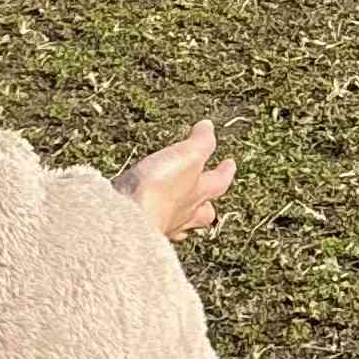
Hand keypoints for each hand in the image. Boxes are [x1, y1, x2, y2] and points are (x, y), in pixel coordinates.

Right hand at [115, 120, 236, 242]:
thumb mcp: (187, 156)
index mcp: (198, 193)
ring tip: (179, 213)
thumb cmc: (160, 189)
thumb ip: (200, 143)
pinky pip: (154, 228)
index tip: (230, 163)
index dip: (226, 171)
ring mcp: (163, 226)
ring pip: (180, 225)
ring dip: (182, 218)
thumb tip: (208, 127)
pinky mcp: (140, 231)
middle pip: (203, 213)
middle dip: (206, 205)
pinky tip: (150, 220)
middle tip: (209, 201)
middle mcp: (184, 214)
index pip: (219, 181)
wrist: (127, 220)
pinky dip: (156, 223)